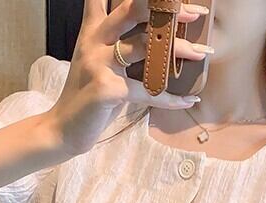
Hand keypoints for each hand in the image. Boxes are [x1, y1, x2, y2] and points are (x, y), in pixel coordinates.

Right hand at [46, 0, 210, 155]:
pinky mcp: (106, 89)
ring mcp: (99, 63)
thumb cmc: (88, 97)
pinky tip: (189, 99)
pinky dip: (171, 98)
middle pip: (133, 11)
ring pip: (145, 47)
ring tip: (201, 52)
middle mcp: (94, 41)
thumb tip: (155, 35)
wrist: (64, 129)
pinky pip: (147, 91)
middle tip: (195, 13)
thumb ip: (118, 42)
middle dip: (167, 10)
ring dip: (178, 49)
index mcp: (93, 31)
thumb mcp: (98, 62)